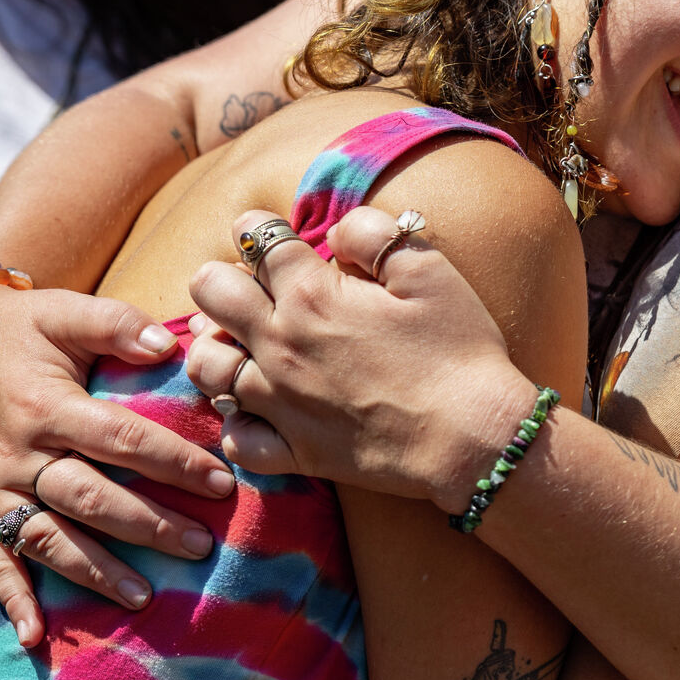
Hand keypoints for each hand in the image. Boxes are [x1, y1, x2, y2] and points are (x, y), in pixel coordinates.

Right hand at [0, 284, 236, 645]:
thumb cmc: (26, 328)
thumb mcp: (66, 311)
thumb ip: (117, 325)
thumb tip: (167, 346)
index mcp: (43, 405)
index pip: (119, 440)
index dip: (173, 463)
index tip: (222, 484)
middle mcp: (13, 453)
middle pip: (88, 498)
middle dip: (146, 526)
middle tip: (199, 546)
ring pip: (46, 538)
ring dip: (94, 571)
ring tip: (143, 597)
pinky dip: (13, 599)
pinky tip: (36, 637)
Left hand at [188, 209, 536, 510]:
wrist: (475, 438)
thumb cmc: (460, 351)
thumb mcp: (430, 272)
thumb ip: (376, 234)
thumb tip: (339, 229)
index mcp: (312, 294)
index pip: (257, 237)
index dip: (261, 227)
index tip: (277, 236)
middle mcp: (281, 345)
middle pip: (210, 292)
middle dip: (224, 278)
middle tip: (254, 287)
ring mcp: (281, 403)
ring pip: (205, 366)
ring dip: (217, 346)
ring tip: (243, 344)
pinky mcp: (293, 451)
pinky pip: (234, 438)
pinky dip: (237, 422)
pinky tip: (258, 410)